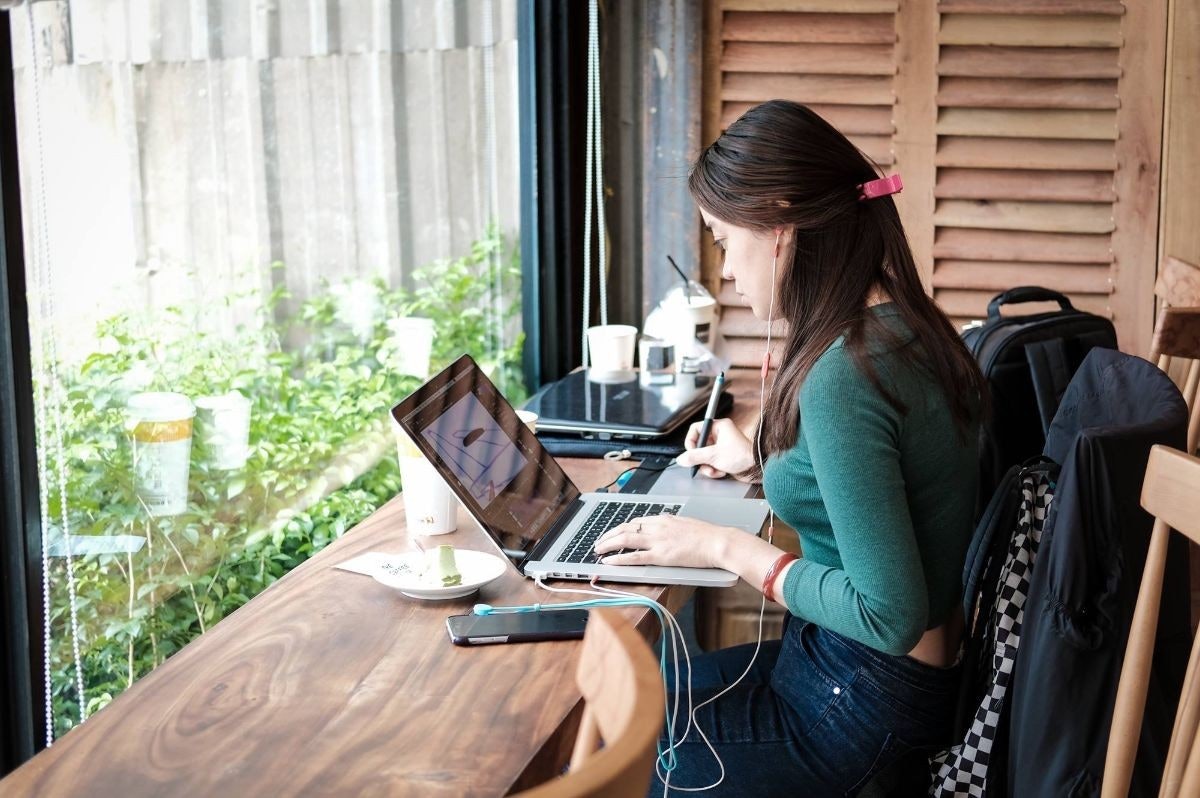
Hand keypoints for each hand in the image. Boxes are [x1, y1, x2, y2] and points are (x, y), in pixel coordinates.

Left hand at [593, 514, 730, 568]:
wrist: (718, 542)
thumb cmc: (709, 536)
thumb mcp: (686, 524)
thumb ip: (672, 527)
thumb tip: (665, 531)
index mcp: (664, 518)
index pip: (636, 521)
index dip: (621, 527)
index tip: (613, 532)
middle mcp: (658, 526)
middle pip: (626, 527)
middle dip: (609, 534)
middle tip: (599, 541)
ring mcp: (658, 541)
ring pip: (625, 539)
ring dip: (608, 544)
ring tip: (598, 549)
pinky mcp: (661, 556)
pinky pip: (634, 556)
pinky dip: (619, 558)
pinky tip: (609, 560)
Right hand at [675, 417, 754, 479]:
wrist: (757, 468)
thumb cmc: (743, 456)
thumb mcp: (714, 455)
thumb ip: (695, 457)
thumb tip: (681, 459)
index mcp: (719, 427)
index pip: (696, 429)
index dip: (691, 441)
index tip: (690, 451)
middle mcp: (720, 435)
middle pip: (699, 445)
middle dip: (700, 458)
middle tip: (702, 463)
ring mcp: (722, 447)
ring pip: (704, 456)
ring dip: (707, 466)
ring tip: (713, 470)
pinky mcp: (724, 457)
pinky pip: (711, 463)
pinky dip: (713, 469)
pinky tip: (720, 472)